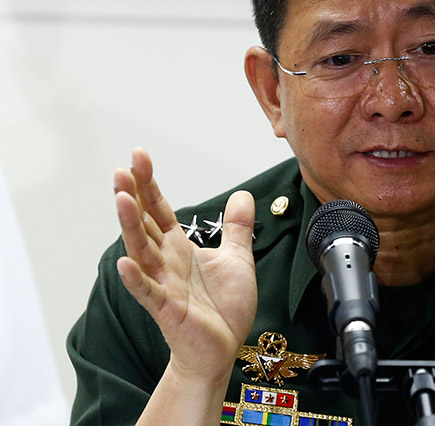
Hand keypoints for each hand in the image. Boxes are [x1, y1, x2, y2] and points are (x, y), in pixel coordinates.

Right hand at [114, 148, 257, 384]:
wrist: (222, 349)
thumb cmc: (224, 307)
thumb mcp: (237, 258)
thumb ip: (237, 228)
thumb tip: (243, 195)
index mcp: (179, 247)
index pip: (159, 209)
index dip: (149, 183)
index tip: (139, 156)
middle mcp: (166, 261)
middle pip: (144, 223)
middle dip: (133, 196)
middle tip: (122, 169)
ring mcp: (163, 284)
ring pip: (142, 251)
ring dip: (130, 226)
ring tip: (121, 199)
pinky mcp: (167, 310)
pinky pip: (149, 292)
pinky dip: (137, 278)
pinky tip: (125, 262)